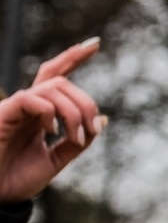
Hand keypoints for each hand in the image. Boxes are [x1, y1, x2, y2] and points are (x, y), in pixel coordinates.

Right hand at [0, 39, 103, 203]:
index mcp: (39, 114)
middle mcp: (27, 107)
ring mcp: (15, 108)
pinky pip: (31, 99)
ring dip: (73, 111)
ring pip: (53, 88)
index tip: (95, 43)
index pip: (56, 77)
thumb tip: (102, 120)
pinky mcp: (3, 113)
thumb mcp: (56, 160)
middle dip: (85, 103)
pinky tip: (51, 132)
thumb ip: (78, 141)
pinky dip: (50, 112)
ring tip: (74, 138)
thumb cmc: (17, 179)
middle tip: (88, 131)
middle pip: (63, 83)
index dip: (73, 58)